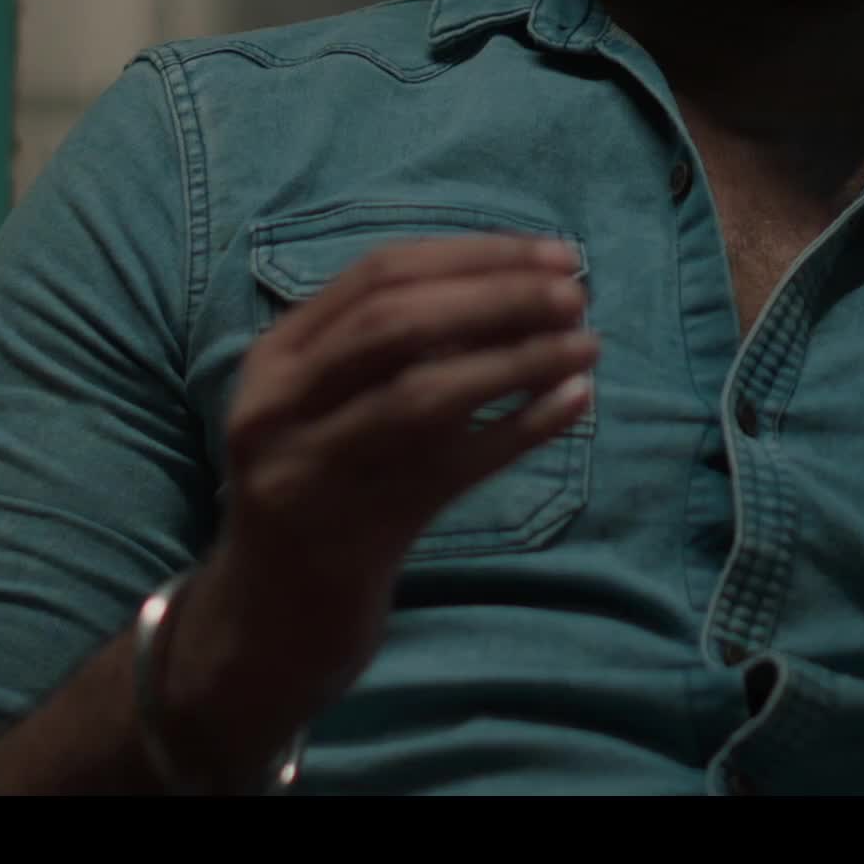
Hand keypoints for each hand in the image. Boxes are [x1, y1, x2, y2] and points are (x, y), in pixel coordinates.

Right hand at [163, 235, 596, 774]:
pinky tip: (574, 402)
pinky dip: (520, 429)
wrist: (275, 609)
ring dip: (517, 360)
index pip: (380, 274)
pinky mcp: (355, 533)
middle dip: (497, 298)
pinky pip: (454, 470)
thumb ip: (393, 342)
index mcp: (275, 356)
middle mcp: (281, 406)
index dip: (476, 255)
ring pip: (425, 396)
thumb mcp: (328, 399)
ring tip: (588, 344)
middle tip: (575, 295)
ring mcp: (313, 471)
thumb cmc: (324, 479)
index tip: (552, 253)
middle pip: (397, 324)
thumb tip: (526, 279)